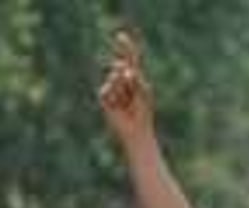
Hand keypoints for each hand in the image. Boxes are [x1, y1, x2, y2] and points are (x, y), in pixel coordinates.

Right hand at [99, 28, 154, 145]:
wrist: (135, 130)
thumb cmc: (143, 113)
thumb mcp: (143, 93)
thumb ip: (136, 80)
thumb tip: (125, 68)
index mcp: (136, 79)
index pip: (131, 60)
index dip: (125, 48)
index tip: (120, 36)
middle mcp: (124, 82)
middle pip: (119, 67)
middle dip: (121, 70)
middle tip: (128, 78)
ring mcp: (114, 89)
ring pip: (113, 78)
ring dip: (120, 88)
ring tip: (127, 102)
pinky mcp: (105, 99)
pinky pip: (105, 90)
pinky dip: (111, 95)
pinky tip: (116, 105)